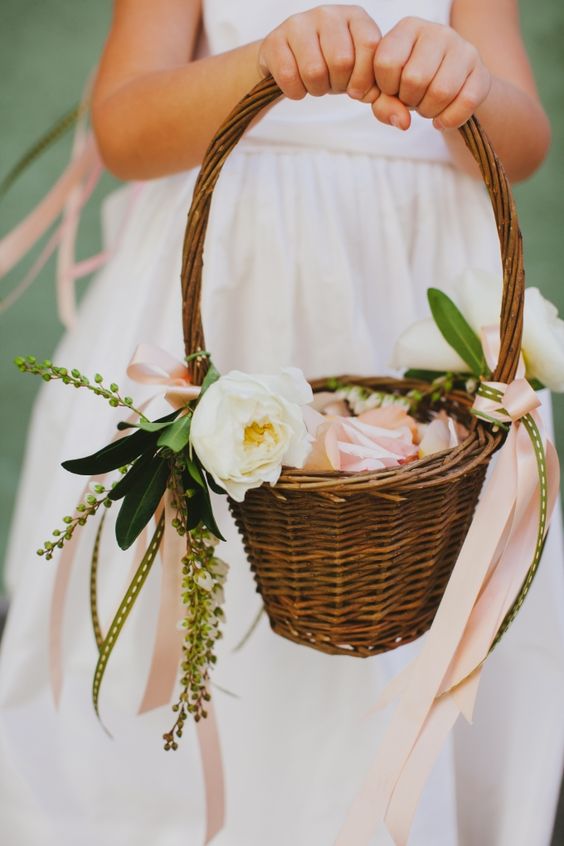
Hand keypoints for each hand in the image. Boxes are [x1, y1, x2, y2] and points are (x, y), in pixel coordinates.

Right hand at [258, 5, 389, 103]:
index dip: (365, 79)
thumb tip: (403, 123)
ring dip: (316, 89)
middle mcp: (329, 14)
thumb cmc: (334, 70)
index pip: (370, 49)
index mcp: (356, 18)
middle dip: (338, 85)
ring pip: (314, 70)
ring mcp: (299, 23)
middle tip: (333, 84)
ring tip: (317, 83)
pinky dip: (295, 91)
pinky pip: (289, 77)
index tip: (357, 89)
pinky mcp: (275, 40)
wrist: (289, 60)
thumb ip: (386, 101)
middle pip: (342, 61)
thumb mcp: (363, 82)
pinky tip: (298, 84)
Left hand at [372, 17, 491, 129]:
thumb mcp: (388, 90)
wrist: (448, 85)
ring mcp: (463, 49)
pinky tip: (442, 119)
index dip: (386, 87)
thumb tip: (402, 122)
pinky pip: (466, 102)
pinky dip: (450, 119)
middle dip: (409, 101)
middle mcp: (438, 32)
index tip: (393, 90)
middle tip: (413, 100)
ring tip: (427, 106)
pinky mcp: (482, 72)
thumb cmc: (410, 84)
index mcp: (409, 28)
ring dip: (429, 111)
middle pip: (415, 78)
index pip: (387, 61)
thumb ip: (383, 105)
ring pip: (441, 92)